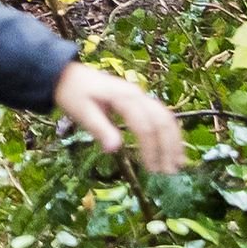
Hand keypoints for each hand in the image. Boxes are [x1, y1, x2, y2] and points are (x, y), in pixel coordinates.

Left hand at [52, 62, 186, 173]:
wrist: (68, 75)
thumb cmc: (73, 94)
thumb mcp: (82, 112)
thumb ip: (100, 129)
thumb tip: (114, 149)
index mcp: (124, 97)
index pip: (144, 126)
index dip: (150, 149)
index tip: (152, 170)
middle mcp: (137, 94)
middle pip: (162, 121)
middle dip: (168, 147)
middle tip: (170, 172)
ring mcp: (140, 96)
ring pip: (166, 117)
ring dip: (174, 140)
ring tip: (178, 163)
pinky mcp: (140, 100)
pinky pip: (161, 114)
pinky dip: (170, 131)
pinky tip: (173, 148)